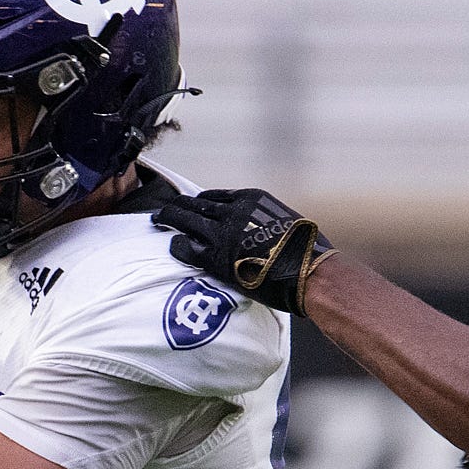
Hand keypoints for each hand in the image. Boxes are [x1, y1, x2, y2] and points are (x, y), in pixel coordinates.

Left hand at [151, 188, 330, 313]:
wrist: (310, 272)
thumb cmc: (307, 252)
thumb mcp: (285, 223)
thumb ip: (265, 222)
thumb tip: (262, 232)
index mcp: (252, 199)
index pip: (216, 196)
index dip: (200, 202)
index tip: (193, 206)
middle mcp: (235, 211)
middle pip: (196, 204)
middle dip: (178, 206)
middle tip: (165, 209)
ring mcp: (224, 234)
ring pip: (186, 220)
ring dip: (169, 218)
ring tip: (158, 220)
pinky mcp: (218, 258)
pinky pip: (188, 248)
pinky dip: (178, 245)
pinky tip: (173, 245)